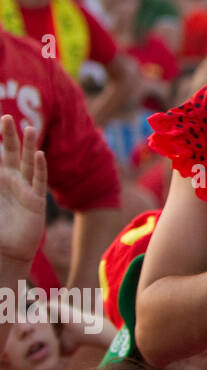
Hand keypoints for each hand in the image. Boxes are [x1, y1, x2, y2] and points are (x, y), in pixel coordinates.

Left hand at [0, 114, 47, 267]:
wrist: (8, 252)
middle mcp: (11, 181)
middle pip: (10, 153)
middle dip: (8, 136)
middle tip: (6, 117)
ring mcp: (25, 189)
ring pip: (27, 162)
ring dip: (28, 145)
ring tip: (29, 128)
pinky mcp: (35, 201)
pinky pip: (38, 180)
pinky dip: (38, 167)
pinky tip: (38, 154)